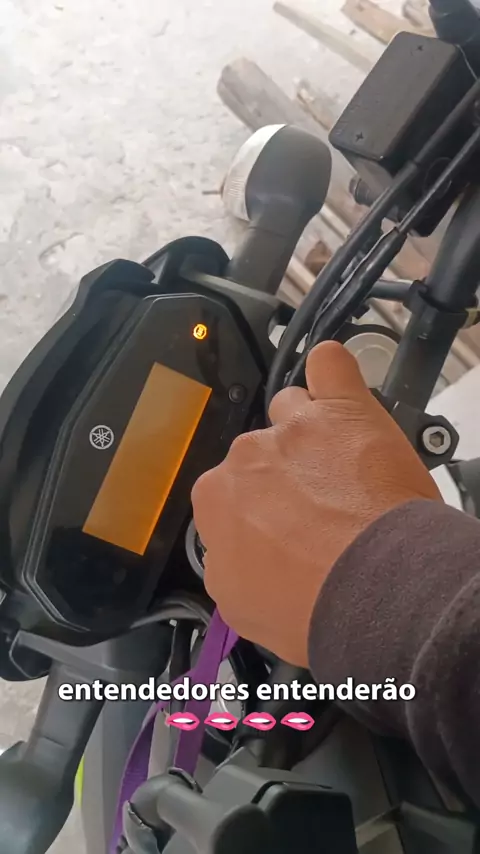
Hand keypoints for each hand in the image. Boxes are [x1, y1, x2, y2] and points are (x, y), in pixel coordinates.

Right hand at [191, 341, 441, 666]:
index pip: (228, 494)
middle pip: (260, 452)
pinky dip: (332, 373)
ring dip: (309, 430)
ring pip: (292, 411)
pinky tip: (337, 386)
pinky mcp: (344, 409)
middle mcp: (248, 456)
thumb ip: (226, 567)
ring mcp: (296, 427)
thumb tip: (232, 554)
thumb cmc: (312, 604)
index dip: (256, 513)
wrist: (373, 589)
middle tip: (320, 509)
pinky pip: (329, 365)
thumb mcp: (242, 608)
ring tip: (340, 463)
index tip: (280, 529)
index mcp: (216, 500)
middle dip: (283, 475)